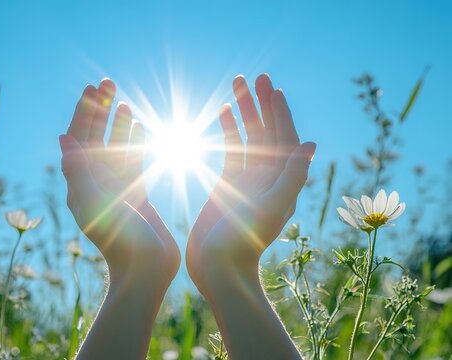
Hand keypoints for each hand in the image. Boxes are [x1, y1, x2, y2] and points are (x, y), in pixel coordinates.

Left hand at [60, 79, 179, 285]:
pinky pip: (134, 163)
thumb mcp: (94, 202)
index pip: (79, 138)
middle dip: (102, 109)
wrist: (145, 269)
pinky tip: (143, 129)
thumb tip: (63, 137)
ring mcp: (117, 188)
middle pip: (97, 137)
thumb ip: (79, 170)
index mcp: (82, 182)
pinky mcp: (135, 195)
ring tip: (124, 102)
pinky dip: (137, 144)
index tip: (93, 87)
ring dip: (119, 124)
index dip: (84, 111)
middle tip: (110, 82)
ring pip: (117, 148)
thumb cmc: (120, 238)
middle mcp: (96, 182)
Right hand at [187, 73, 315, 292]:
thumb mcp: (271, 209)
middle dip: (261, 103)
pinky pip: (230, 151)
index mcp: (281, 180)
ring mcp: (248, 179)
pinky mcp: (228, 184)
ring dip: (243, 111)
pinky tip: (222, 113)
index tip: (272, 87)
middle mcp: (268, 176)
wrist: (219, 267)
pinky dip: (228, 131)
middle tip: (253, 77)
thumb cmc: (244, 242)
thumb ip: (292, 177)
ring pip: (248, 137)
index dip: (280, 112)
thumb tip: (311, 145)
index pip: (284, 138)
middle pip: (267, 131)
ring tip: (235, 85)